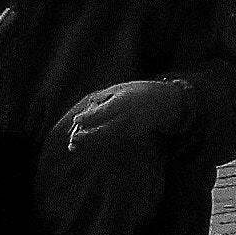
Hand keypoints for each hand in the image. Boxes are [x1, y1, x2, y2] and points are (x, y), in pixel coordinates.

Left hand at [66, 80, 188, 149]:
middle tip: (73, 139)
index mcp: (121, 103)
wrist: (162, 103)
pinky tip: (88, 143)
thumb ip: (102, 98)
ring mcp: (130, 130)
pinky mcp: (132, 136)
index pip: (101, 114)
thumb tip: (86, 108)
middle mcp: (125, 119)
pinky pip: (112, 140)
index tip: (76, 120)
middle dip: (86, 137)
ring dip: (90, 142)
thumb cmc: (137, 92)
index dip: (87, 118)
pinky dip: (99, 142)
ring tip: (74, 144)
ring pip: (106, 139)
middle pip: (103, 131)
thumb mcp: (119, 89)